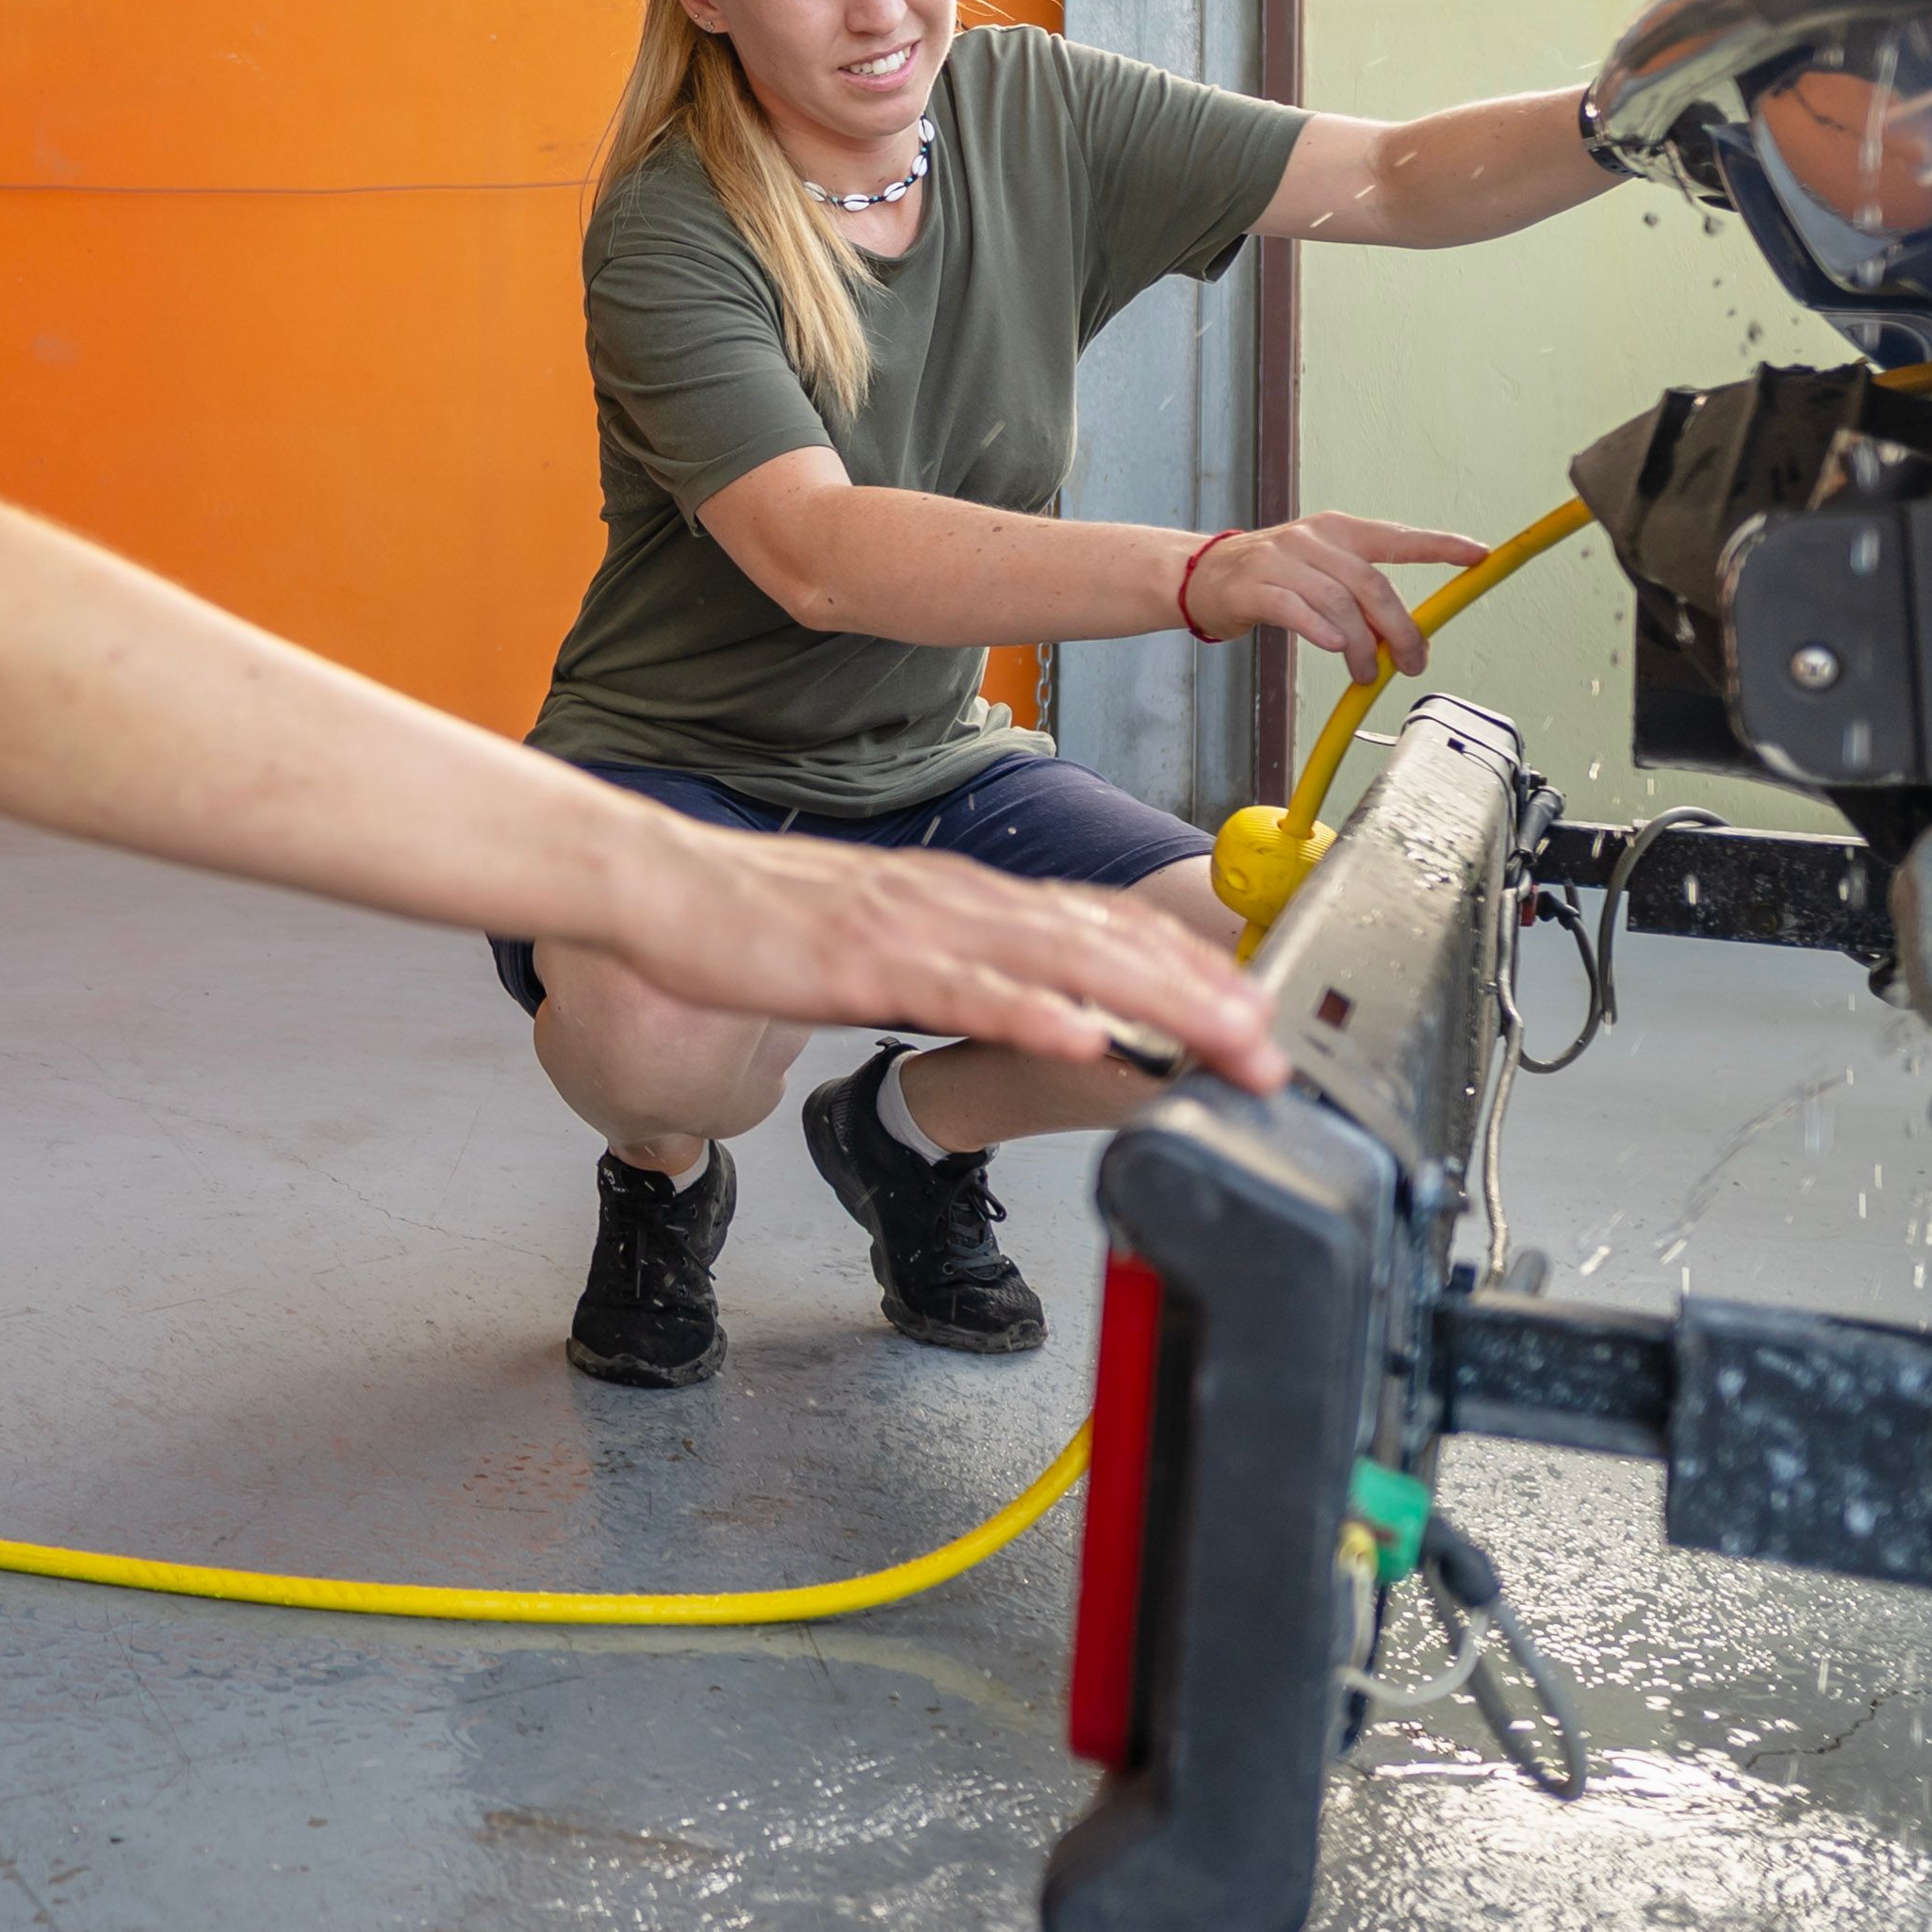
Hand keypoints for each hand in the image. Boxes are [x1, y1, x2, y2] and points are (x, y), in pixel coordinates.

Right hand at [585, 820, 1285, 1092]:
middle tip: (1272, 1043)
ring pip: (1057, 961)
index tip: (1250, 1012)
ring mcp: (913, 927)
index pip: (1097, 928)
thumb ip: (955, 964)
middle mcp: (955, 900)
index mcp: (962, 897)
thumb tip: (1028, 1004)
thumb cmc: (758, 922)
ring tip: (1220, 1038)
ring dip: (1151, 1001)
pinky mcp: (862, 961)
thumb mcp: (879, 943)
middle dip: (1198, 994)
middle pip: (1102, 942)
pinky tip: (1084, 1035)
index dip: (1184, 968)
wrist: (659, 887)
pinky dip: (1030, 1012)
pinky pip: (961, 989)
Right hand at [1179, 513, 1487, 686]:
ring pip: (1340, 604)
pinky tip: (1336, 649)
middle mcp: (1313, 540)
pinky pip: (1298, 611)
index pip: (1398, 538)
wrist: (1202, 576)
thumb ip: (1361, 594)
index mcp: (1339, 531)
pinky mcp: (1255, 588)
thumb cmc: (1272, 576)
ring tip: (1367, 673)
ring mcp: (1282, 561)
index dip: (1441, 547)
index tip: (1478, 555)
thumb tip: (1407, 636)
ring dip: (1362, 646)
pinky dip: (1322, 632)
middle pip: (1372, 583)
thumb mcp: (1321, 570)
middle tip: (1411, 661)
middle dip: (1400, 628)